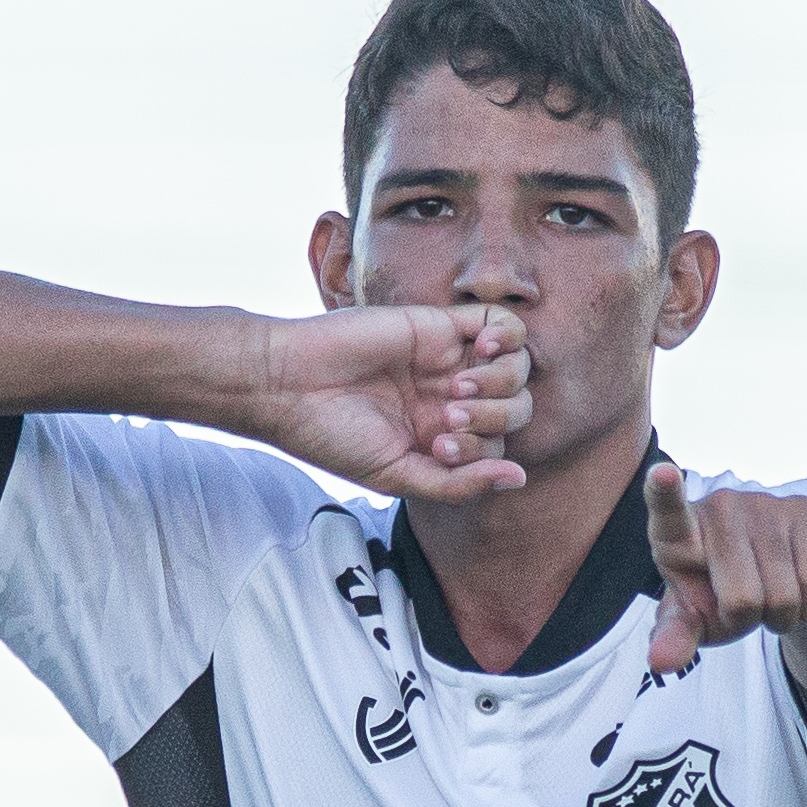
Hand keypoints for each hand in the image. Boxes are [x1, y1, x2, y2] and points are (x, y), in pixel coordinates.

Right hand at [244, 304, 527, 499]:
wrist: (288, 386)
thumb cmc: (333, 437)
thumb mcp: (398, 476)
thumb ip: (459, 484)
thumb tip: (518, 479)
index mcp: (440, 438)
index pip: (496, 446)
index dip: (483, 451)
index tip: (437, 447)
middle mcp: (449, 400)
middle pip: (514, 408)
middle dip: (493, 419)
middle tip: (445, 419)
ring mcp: (448, 361)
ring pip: (515, 368)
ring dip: (499, 384)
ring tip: (456, 390)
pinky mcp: (439, 324)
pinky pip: (500, 323)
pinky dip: (506, 338)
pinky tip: (483, 351)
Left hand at [644, 463, 806, 673]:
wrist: (782, 569)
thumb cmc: (720, 593)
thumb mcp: (693, 619)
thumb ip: (674, 638)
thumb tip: (661, 663)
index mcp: (676, 532)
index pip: (668, 510)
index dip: (664, 492)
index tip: (661, 472)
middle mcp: (718, 507)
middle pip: (743, 600)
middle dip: (750, 620)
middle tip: (745, 603)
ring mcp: (763, 503)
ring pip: (784, 598)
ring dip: (783, 617)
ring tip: (771, 594)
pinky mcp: (806, 509)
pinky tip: (799, 588)